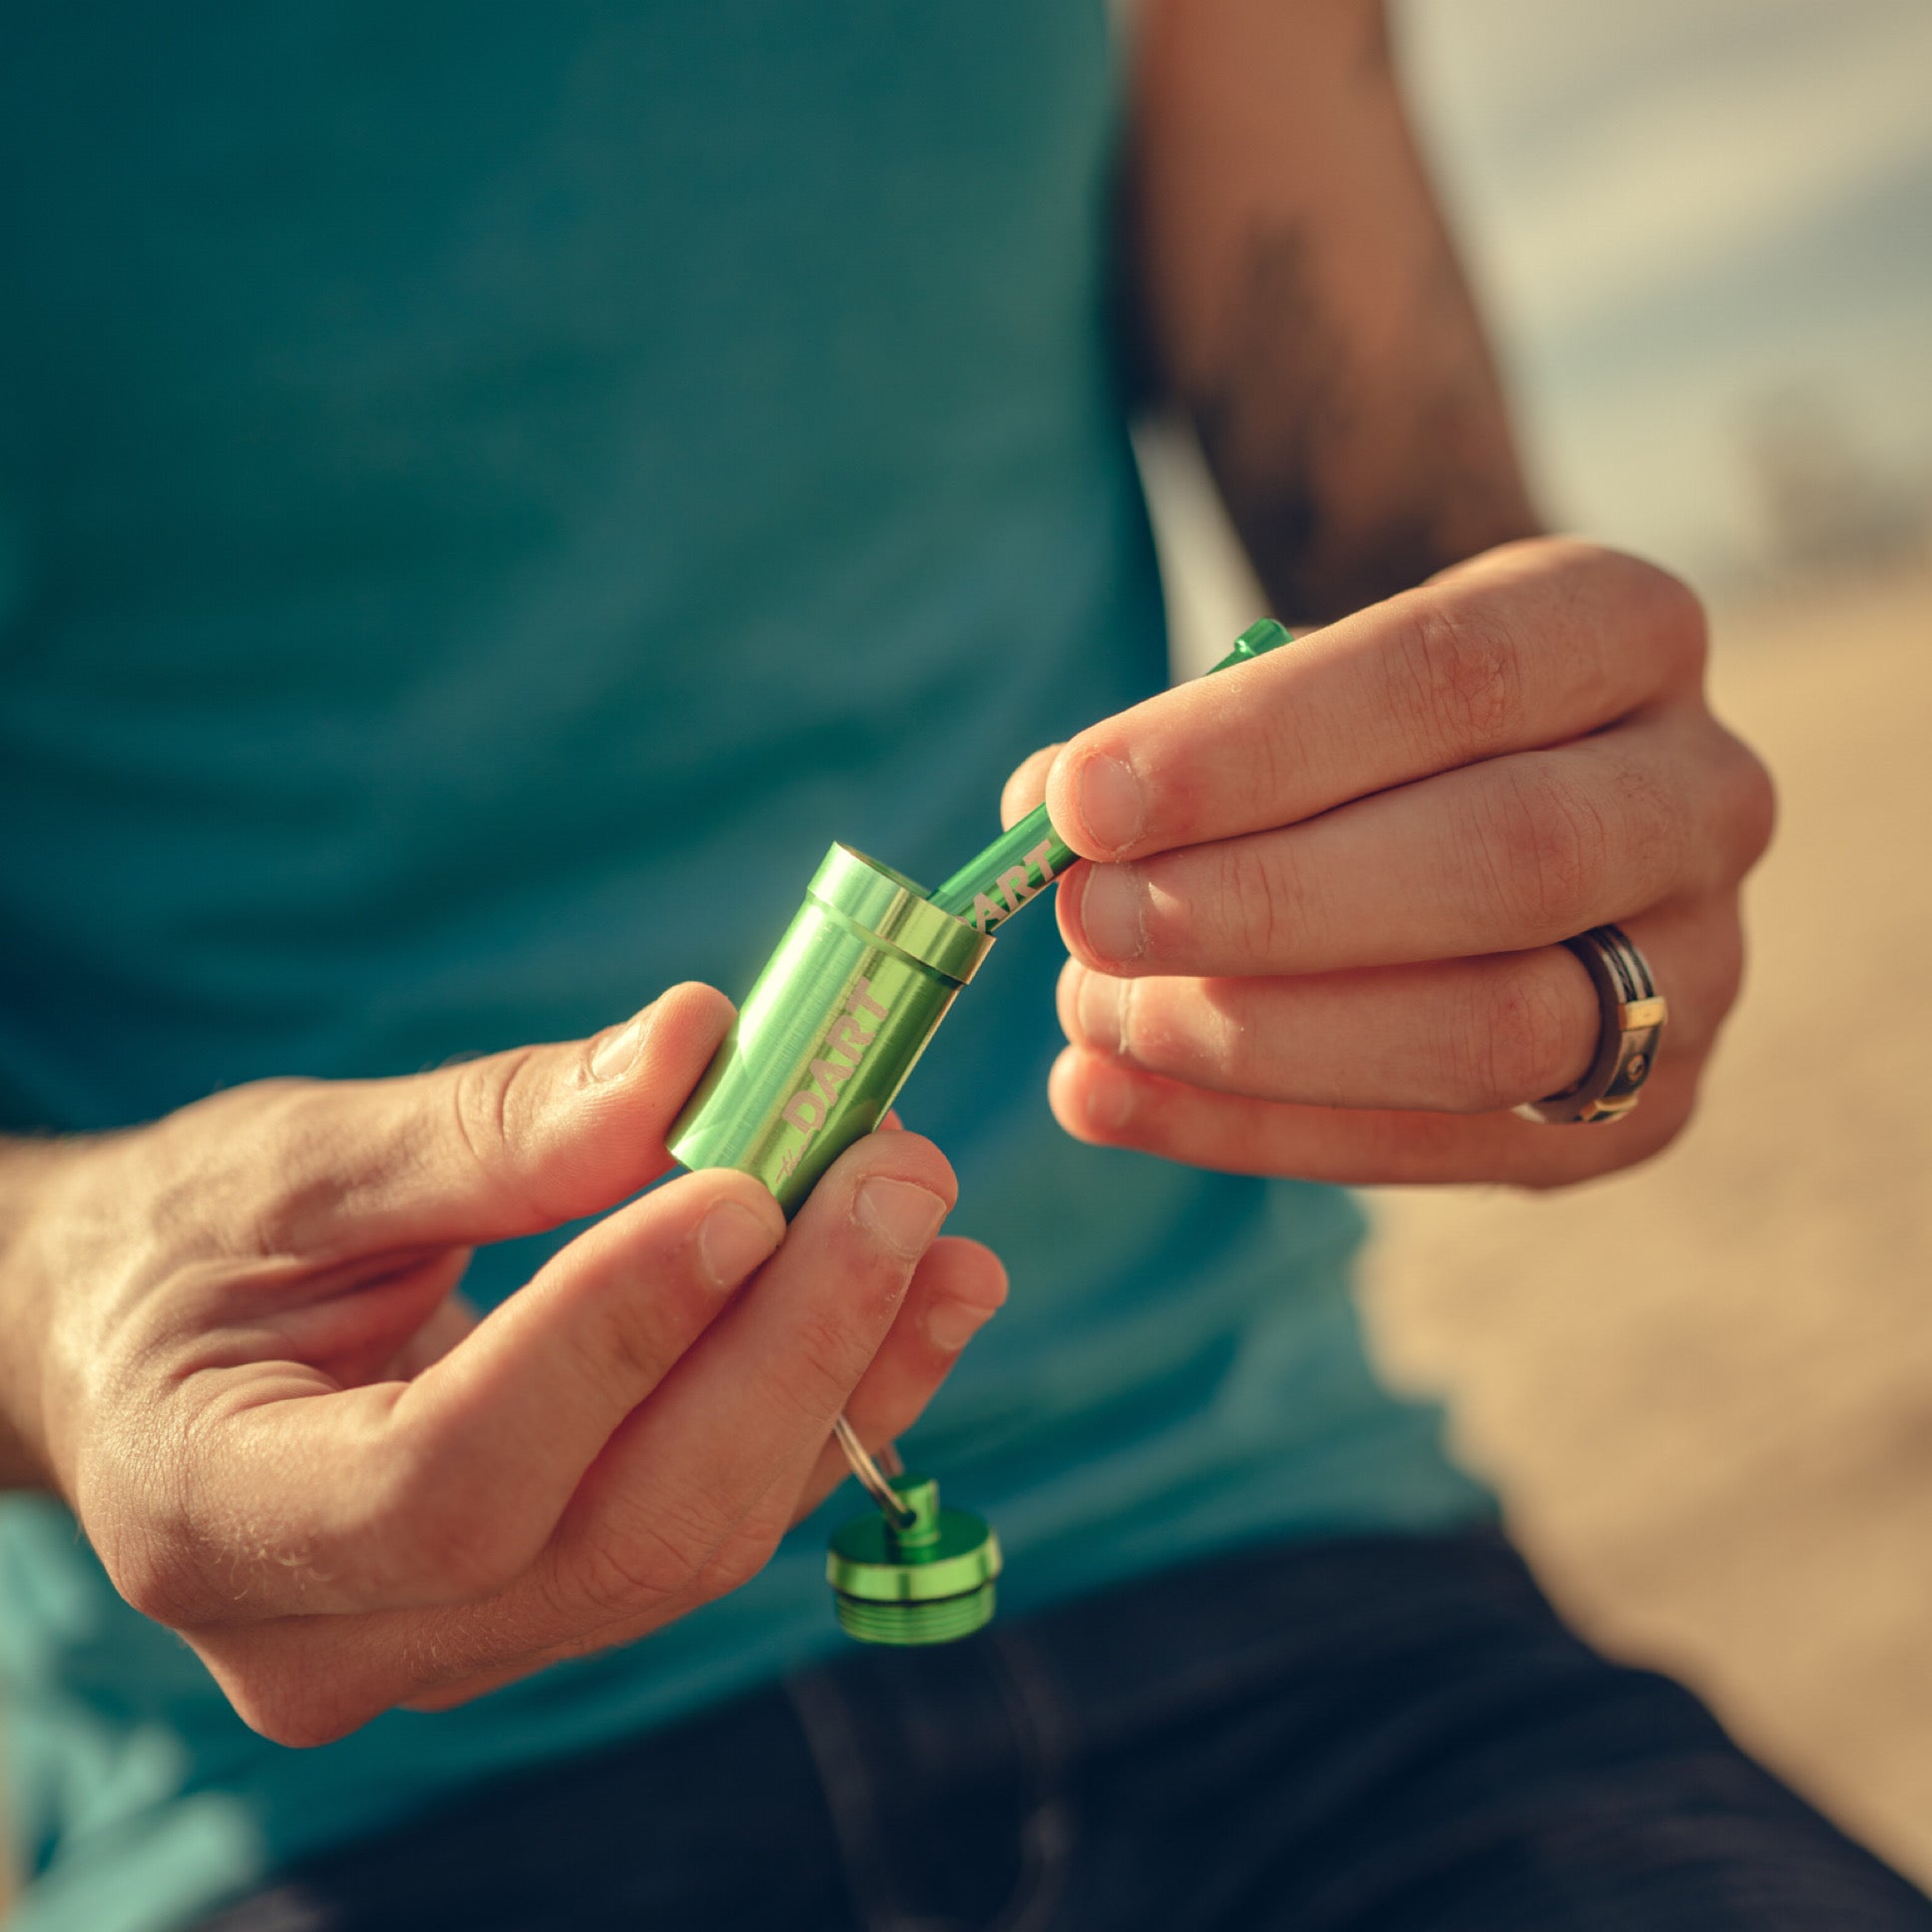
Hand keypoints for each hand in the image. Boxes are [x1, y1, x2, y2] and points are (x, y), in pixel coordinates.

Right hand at [2, 984, 1003, 1743]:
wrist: (147, 1355)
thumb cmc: (188, 1246)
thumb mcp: (293, 1162)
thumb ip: (490, 1127)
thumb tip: (694, 1053)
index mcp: (215, 1514)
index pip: (445, 1479)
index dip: (613, 1341)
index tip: (747, 1190)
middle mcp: (337, 1640)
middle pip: (614, 1536)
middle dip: (786, 1350)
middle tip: (899, 1178)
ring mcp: (456, 1648)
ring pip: (690, 1542)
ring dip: (840, 1376)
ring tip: (937, 1229)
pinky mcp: (548, 1612)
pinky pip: (711, 1522)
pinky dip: (826, 1408)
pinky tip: (917, 1302)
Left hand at [1005, 540, 1774, 1187]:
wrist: (1502, 811)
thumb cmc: (1368, 738)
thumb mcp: (1299, 692)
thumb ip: (1183, 752)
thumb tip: (1046, 821)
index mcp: (1618, 630)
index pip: (1453, 673)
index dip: (1256, 746)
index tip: (1081, 803)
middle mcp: (1700, 794)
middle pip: (1505, 857)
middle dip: (1265, 903)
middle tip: (1085, 924)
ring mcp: (1699, 969)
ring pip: (1493, 1029)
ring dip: (1259, 1037)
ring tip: (1091, 1019)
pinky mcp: (1640, 1111)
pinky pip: (1447, 1147)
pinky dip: (1256, 1134)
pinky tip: (1110, 1102)